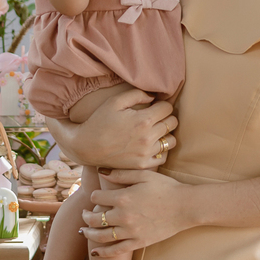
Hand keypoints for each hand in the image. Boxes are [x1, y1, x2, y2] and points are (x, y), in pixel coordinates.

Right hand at [47, 88, 176, 169]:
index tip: (154, 106)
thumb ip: (137, 94)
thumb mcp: (115, 101)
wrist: (86, 147)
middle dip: (166, 117)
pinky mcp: (143, 165)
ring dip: (166, 134)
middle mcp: (148, 137)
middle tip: (155, 117)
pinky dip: (161, 150)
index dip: (162, 105)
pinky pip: (164, 157)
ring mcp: (146, 153)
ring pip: (172, 140)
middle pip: (173, 123)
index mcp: (143, 120)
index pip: (168, 108)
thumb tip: (153, 97)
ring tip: (154, 132)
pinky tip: (151, 145)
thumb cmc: (99, 121)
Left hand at [80, 170, 191, 255]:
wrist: (185, 207)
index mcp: (123, 198)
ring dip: (89, 234)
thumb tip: (101, 171)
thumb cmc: (166, 188)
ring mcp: (130, 231)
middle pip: (94, 218)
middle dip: (86, 216)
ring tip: (84, 232)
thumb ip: (121, 174)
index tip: (96, 196)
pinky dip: (103, 253)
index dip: (94, 196)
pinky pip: (116, 250)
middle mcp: (123, 216)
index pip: (97, 197)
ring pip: (101, 236)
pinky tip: (95, 252)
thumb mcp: (144, 175)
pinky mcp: (138, 242)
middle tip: (85, 214)